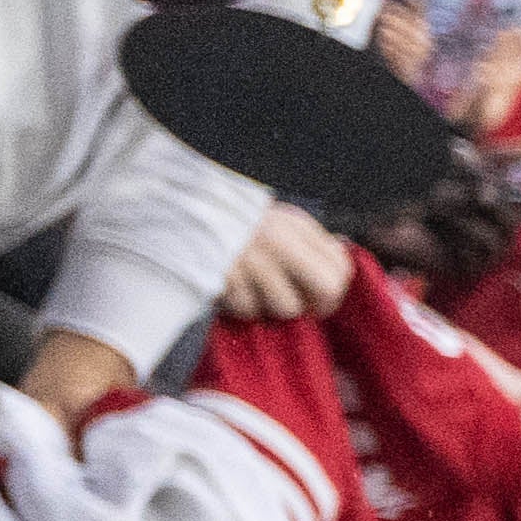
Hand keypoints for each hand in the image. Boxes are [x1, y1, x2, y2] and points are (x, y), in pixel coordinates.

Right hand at [209, 203, 350, 322]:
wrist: (180, 211)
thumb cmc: (234, 221)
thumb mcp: (276, 221)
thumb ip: (309, 243)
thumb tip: (339, 267)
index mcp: (294, 224)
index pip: (340, 265)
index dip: (336, 287)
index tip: (322, 295)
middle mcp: (279, 241)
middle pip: (327, 289)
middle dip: (319, 306)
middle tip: (303, 307)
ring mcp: (253, 260)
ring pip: (287, 307)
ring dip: (271, 306)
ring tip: (253, 290)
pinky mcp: (227, 279)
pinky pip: (248, 309)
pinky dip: (240, 306)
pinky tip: (230, 289)